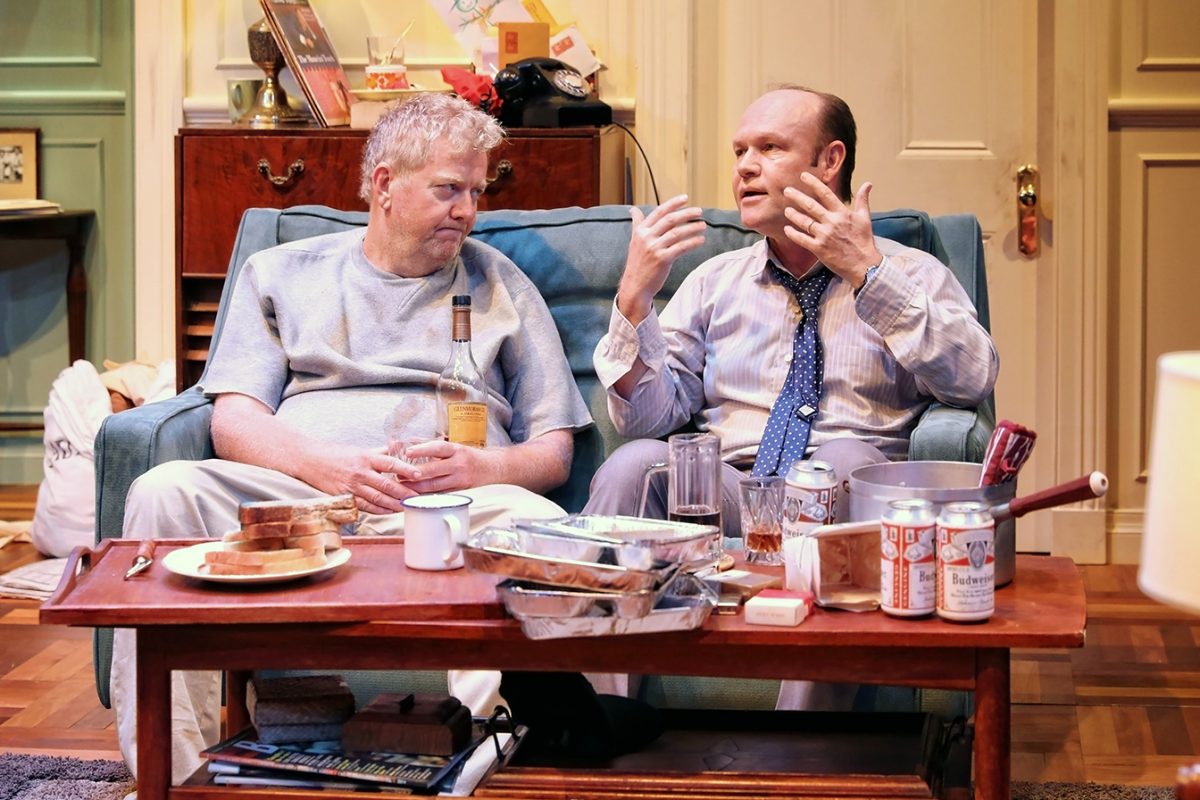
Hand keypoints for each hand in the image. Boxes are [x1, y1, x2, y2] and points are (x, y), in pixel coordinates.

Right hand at [311, 445, 423, 514]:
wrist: (310, 460)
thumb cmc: (336, 454)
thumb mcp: (359, 450)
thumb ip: (379, 452)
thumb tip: (398, 447)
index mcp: (366, 457)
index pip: (390, 464)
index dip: (406, 470)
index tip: (419, 475)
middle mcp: (360, 472)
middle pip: (387, 485)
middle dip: (404, 493)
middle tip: (417, 497)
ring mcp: (352, 486)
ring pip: (377, 498)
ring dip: (394, 504)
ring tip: (406, 507)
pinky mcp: (344, 496)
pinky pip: (365, 506)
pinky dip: (378, 510)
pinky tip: (389, 511)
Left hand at [399, 439, 498, 494]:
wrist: (492, 468)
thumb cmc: (471, 456)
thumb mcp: (455, 445)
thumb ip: (432, 443)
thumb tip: (411, 440)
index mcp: (457, 450)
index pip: (438, 448)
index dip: (422, 449)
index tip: (407, 451)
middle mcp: (458, 464)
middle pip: (434, 470)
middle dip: (414, 474)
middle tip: (399, 474)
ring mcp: (459, 479)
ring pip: (434, 486)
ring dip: (417, 486)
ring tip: (403, 485)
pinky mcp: (458, 491)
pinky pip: (439, 493)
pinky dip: (426, 494)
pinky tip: (415, 493)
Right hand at [617, 195, 706, 324]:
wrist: (635, 286)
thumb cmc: (638, 263)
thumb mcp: (634, 241)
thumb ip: (637, 224)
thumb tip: (633, 209)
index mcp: (640, 231)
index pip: (659, 212)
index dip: (673, 204)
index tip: (685, 198)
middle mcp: (646, 237)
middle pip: (670, 220)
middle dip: (686, 214)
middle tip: (699, 211)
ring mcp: (654, 248)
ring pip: (677, 233)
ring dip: (692, 228)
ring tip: (703, 226)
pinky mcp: (662, 260)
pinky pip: (681, 247)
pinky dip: (692, 242)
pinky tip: (701, 240)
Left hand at [782, 176, 881, 285]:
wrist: (864, 265)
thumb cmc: (864, 241)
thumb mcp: (865, 218)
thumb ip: (863, 200)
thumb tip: (868, 184)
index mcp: (842, 213)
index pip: (825, 194)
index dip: (813, 183)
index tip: (803, 176)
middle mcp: (832, 222)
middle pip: (810, 206)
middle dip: (797, 197)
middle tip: (786, 190)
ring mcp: (824, 236)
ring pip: (804, 222)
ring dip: (793, 215)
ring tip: (786, 210)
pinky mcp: (819, 249)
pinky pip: (802, 239)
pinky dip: (793, 234)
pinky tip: (787, 229)